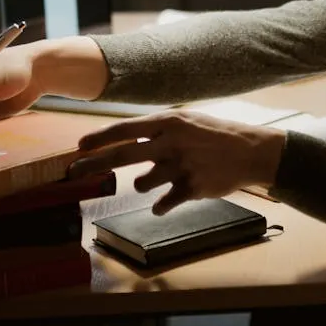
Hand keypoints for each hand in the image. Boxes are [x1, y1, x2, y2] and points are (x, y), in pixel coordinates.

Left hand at [68, 110, 287, 214]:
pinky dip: (160, 204)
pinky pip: (162, 203)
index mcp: (169, 122)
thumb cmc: (215, 134)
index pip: (125, 129)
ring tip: (163, 176)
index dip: (100, 139)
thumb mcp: (187, 121)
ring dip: (144, 184)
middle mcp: (171, 143)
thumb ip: (158, 130)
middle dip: (94, 165)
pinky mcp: (191, 188)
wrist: (250, 151)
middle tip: (75, 172)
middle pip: (122, 156)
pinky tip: (166, 200)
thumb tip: (124, 138)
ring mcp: (181, 166)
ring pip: (141, 183)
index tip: (80, 147)